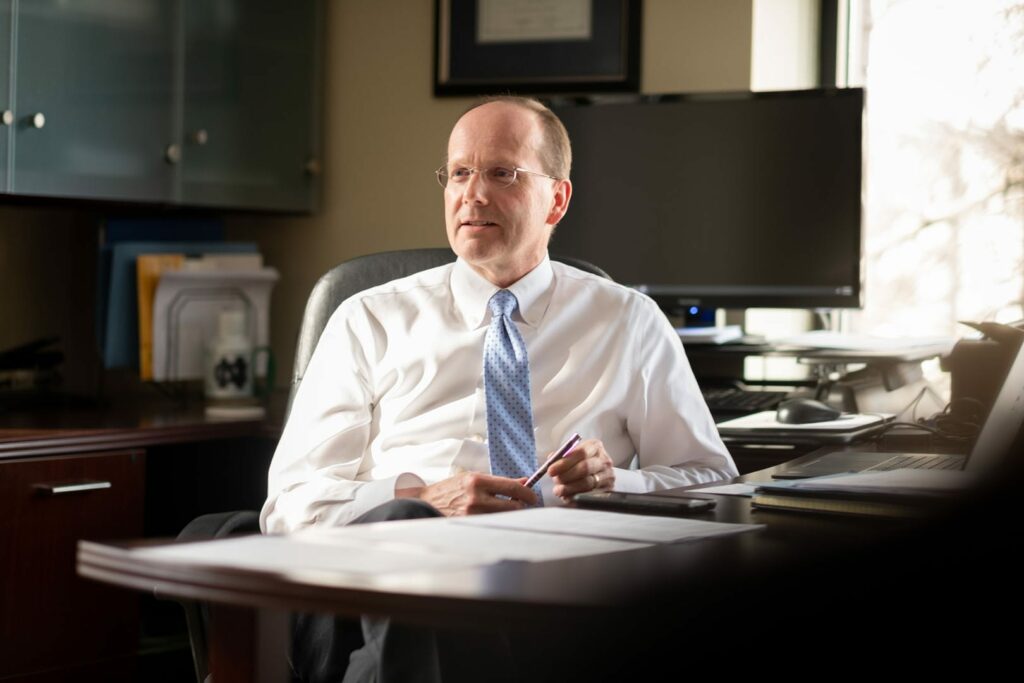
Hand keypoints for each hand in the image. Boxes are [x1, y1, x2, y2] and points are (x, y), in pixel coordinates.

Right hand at [402, 472, 536, 516]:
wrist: (425, 503)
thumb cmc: (450, 489)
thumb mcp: (472, 478)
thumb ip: (498, 481)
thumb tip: (523, 481)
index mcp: (476, 481)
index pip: (512, 488)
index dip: (527, 493)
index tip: (532, 496)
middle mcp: (475, 498)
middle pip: (513, 506)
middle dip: (521, 505)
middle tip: (523, 504)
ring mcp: (472, 515)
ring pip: (505, 518)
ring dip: (511, 515)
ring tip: (508, 511)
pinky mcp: (469, 527)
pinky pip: (494, 526)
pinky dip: (499, 523)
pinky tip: (496, 520)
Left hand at [547, 438, 614, 501]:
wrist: (597, 472)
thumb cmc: (580, 462)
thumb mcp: (572, 454)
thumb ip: (562, 456)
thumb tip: (551, 458)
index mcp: (595, 447)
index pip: (580, 453)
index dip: (564, 462)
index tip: (551, 470)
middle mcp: (604, 460)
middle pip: (585, 468)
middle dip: (567, 475)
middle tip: (555, 481)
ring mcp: (608, 475)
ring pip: (588, 483)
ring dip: (570, 488)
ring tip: (558, 491)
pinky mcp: (608, 489)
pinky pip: (590, 495)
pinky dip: (576, 497)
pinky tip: (567, 497)